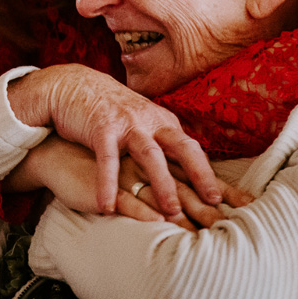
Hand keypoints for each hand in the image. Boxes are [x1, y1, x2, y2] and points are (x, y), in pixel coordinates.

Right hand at [7, 64, 222, 215]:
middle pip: (181, 148)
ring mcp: (126, 124)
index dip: (208, 174)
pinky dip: (107, 184)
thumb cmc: (109, 112)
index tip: (225, 199)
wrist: (72, 85)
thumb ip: (161, 143)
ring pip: (150, 155)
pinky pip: (107, 160)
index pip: (192, 150)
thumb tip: (187, 171)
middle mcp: (149, 122)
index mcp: (162, 123)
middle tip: (212, 203)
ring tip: (171, 213)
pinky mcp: (100, 129)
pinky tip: (106, 206)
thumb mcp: (142, 122)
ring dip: (163, 183)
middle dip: (199, 175)